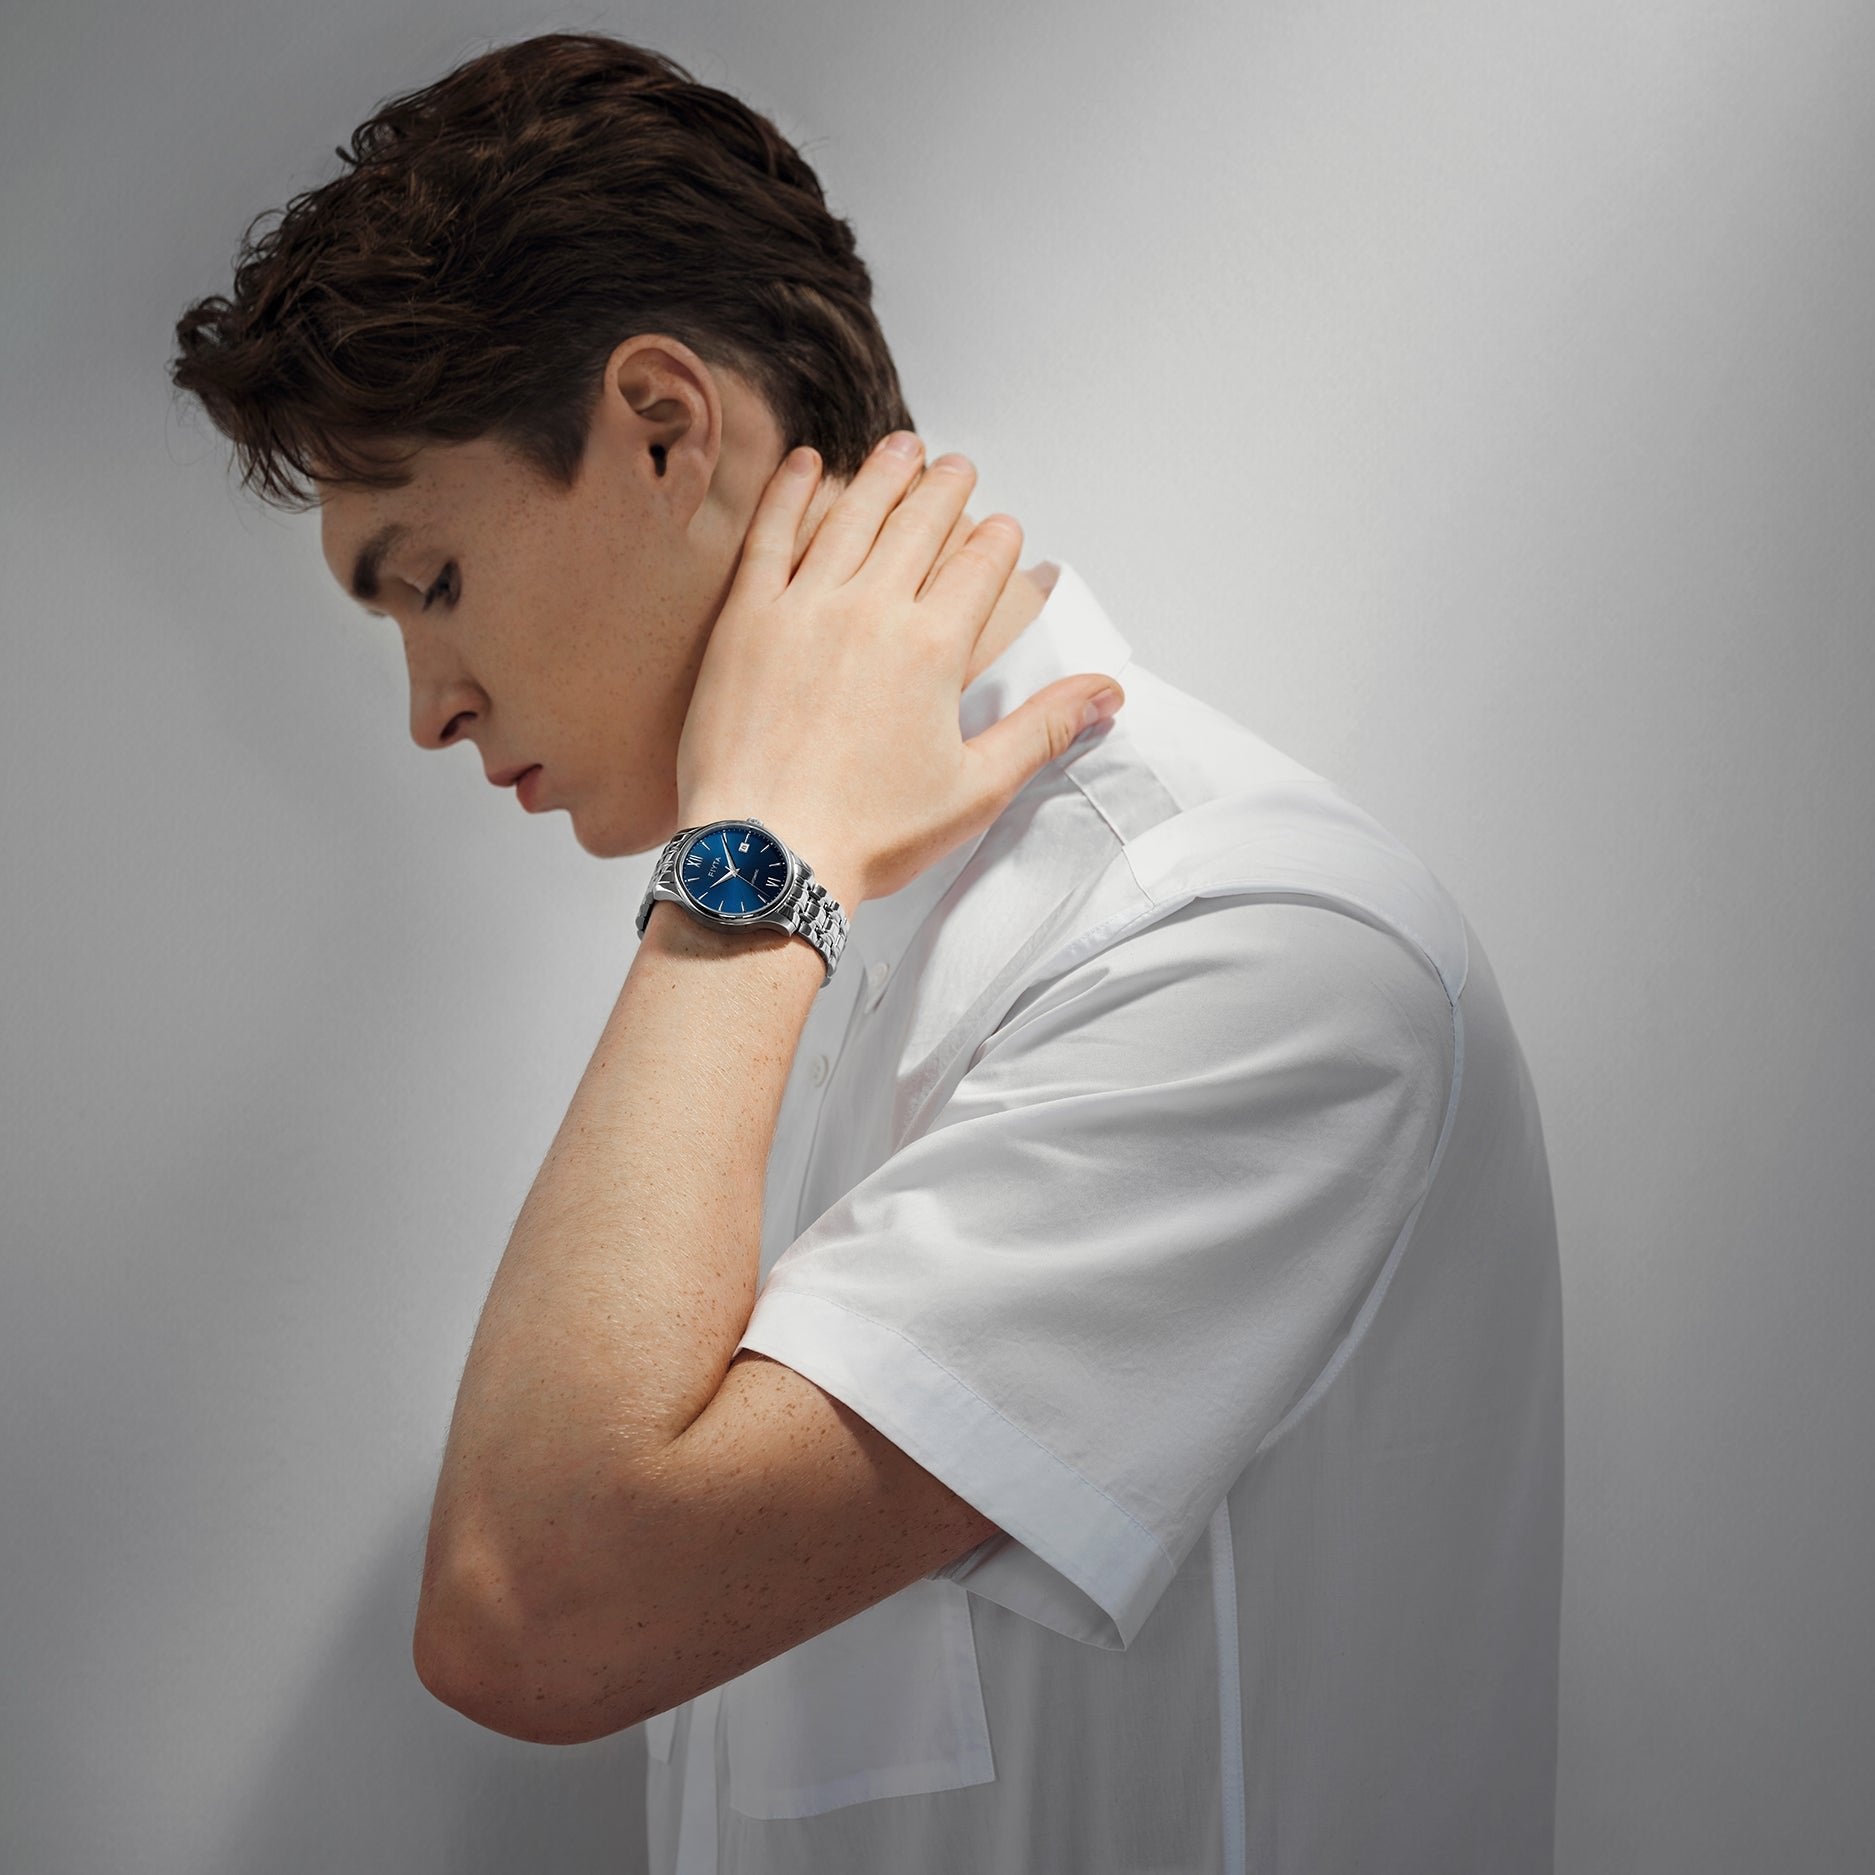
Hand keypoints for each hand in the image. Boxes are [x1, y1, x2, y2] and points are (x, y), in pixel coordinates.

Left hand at [674, 432, 1125, 910]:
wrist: (765, 854)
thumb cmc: (868, 834)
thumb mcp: (975, 788)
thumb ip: (1043, 729)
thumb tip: (1107, 694)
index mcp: (933, 648)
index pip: (980, 567)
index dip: (998, 539)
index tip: (1005, 526)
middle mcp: (872, 611)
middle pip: (920, 525)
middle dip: (947, 488)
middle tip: (958, 465)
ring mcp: (804, 607)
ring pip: (852, 516)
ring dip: (882, 474)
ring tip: (901, 447)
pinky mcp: (746, 618)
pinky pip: (771, 536)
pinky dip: (790, 493)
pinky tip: (805, 464)